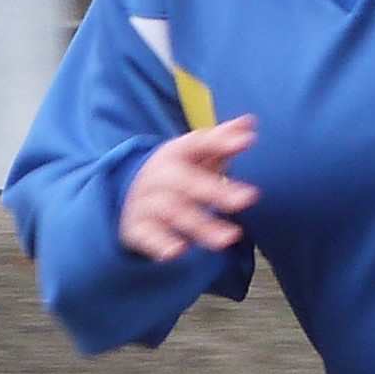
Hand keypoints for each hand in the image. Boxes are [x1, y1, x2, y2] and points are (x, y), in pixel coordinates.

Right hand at [119, 116, 259, 261]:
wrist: (125, 195)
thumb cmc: (173, 174)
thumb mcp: (193, 155)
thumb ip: (221, 140)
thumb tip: (249, 121)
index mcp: (174, 153)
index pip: (197, 144)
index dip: (220, 141)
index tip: (247, 141)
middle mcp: (158, 176)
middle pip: (187, 182)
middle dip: (216, 191)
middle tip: (246, 199)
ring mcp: (146, 202)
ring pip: (173, 212)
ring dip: (200, 225)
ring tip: (229, 238)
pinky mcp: (136, 228)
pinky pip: (147, 236)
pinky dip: (160, 244)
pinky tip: (178, 252)